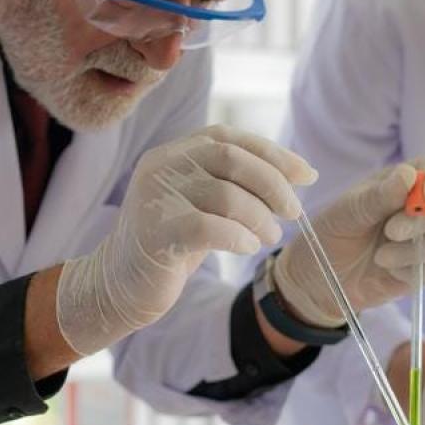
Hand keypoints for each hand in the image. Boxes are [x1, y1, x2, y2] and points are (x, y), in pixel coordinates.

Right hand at [57, 125, 316, 355]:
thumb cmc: (170, 245)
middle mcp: (161, 166)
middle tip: (293, 212)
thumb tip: (299, 172)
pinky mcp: (156, 232)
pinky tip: (249, 247)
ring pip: (226, 195)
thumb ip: (234, 183)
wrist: (118, 286)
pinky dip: (240, 237)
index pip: (229, 138)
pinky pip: (212, 227)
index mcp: (173, 153)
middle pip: (232, 159)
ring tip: (270, 237)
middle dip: (273, 184)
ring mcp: (156, 197)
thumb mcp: (201, 204)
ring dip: (260, 218)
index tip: (306, 174)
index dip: (273, 153)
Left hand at [272, 156, 424, 327]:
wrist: (322, 278)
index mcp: (402, 181)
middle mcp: (421, 205)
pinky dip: (424, 272)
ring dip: (417, 251)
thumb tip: (409, 174)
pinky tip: (395, 273)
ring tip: (381, 258)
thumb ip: (377, 196)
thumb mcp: (347, 213)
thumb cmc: (332, 234)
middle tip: (391, 232)